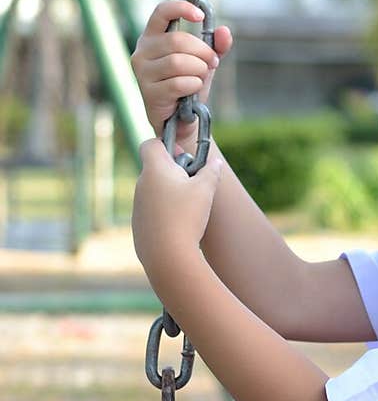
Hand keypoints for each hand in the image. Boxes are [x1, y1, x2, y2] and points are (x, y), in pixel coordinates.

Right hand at [131, 0, 232, 155]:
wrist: (181, 119)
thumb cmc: (189, 84)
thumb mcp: (204, 61)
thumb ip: (216, 46)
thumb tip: (224, 31)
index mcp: (152, 36)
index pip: (161, 11)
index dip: (181, 8)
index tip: (200, 16)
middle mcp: (142, 51)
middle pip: (178, 41)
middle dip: (203, 52)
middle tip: (213, 62)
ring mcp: (142, 72)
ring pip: (178, 62)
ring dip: (199, 70)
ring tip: (201, 78)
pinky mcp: (148, 92)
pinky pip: (178, 83)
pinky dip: (193, 85)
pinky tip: (193, 90)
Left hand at [131, 137, 224, 288]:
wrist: (167, 256)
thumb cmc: (186, 217)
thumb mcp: (205, 189)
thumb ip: (211, 171)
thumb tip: (215, 163)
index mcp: (154, 170)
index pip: (150, 144)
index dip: (166, 145)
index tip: (183, 158)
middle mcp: (141, 185)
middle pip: (155, 168)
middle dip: (174, 172)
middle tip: (193, 185)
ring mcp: (137, 206)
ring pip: (154, 192)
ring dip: (170, 195)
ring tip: (189, 210)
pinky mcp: (139, 226)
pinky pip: (153, 213)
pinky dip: (165, 215)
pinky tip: (180, 228)